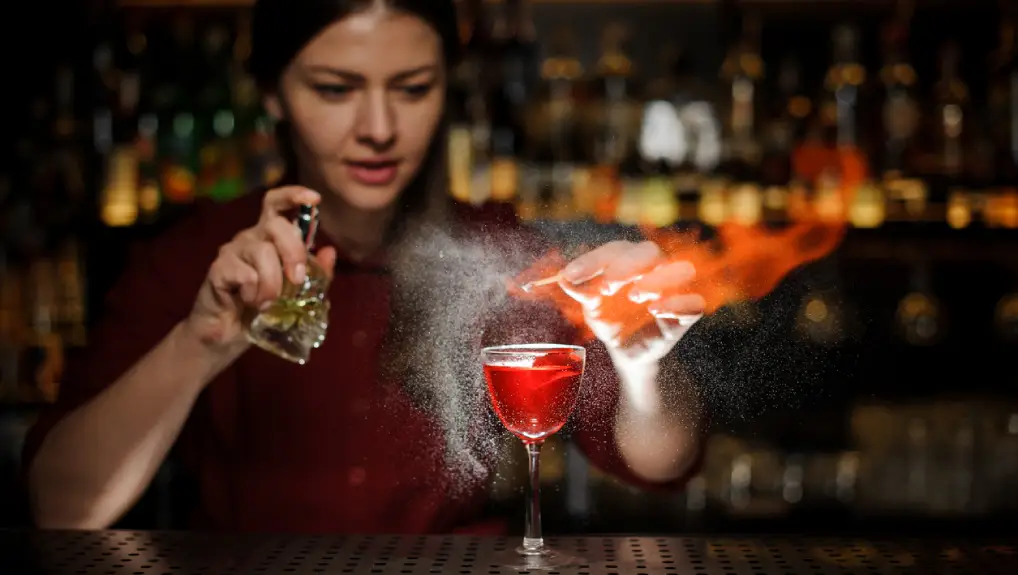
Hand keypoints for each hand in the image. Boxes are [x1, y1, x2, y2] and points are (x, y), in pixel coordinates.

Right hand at [183, 186, 336, 350]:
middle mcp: (250, 238)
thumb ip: (316, 274)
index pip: (275, 203)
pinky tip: (249, 302)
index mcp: (269, 237)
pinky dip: (254, 293)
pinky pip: (244, 274)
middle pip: (275, 225)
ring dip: (273, 282)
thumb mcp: (297, 293)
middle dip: (293, 252)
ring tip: (269, 303)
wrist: (228, 334)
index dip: (293, 195)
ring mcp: (232, 251)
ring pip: (262, 252)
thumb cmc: (262, 307)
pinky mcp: (218, 269)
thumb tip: (330, 252)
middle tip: (298, 280)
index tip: (314, 199)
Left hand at [558, 241, 703, 364]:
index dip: (594, 260)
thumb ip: (581, 291)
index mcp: (629, 261)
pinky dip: (677, 304)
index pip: (616, 249)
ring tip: (634, 296)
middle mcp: (654, 269)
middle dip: (628, 265)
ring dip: (657, 279)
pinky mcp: (685, 314)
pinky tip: (656, 310)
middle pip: (650, 251)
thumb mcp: (591, 307)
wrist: (624, 351)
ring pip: (681, 270)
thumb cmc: (611, 320)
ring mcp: (673, 290)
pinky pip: (694, 303)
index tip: (571, 275)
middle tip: (607, 285)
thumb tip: (562, 278)